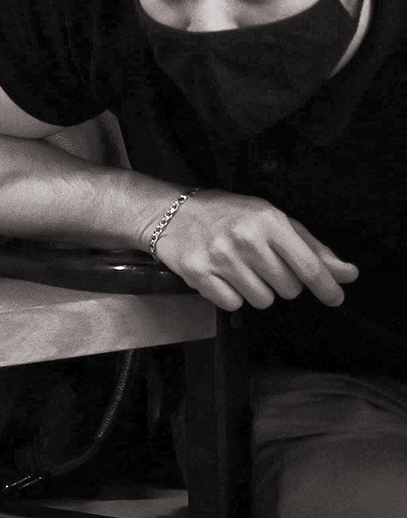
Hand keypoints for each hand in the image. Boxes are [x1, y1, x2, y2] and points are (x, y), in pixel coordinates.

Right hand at [148, 189, 357, 312]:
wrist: (169, 212)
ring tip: (238, 268)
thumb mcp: (271, 219)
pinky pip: (234, 305)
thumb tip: (347, 274)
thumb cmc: (227, 215)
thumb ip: (311, 248)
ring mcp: (221, 257)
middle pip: (289, 289)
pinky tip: (221, 276)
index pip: (310, 267)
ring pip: (263, 300)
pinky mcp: (199, 274)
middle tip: (260, 263)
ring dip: (255, 290)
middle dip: (280, 281)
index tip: (335, 298)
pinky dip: (230, 295)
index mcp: (269, 220)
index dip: (328, 288)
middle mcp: (246, 238)